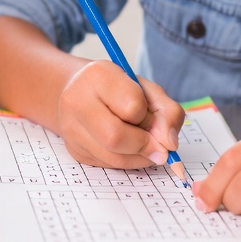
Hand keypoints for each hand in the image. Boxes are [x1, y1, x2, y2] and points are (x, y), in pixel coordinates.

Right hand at [54, 60, 184, 169]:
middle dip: (144, 145)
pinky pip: (108, 165)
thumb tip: (170, 144)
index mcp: (97, 76)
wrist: (81, 91)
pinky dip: (127, 161)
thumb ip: (168, 112)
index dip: (147, 115)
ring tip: (143, 143)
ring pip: (113, 158)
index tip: (149, 114)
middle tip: (158, 145)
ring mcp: (70, 128)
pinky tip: (127, 147)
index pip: (132, 107)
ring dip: (139, 157)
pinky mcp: (74, 149)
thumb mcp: (147, 89)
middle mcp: (76, 100)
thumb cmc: (118, 89)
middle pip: (115, 137)